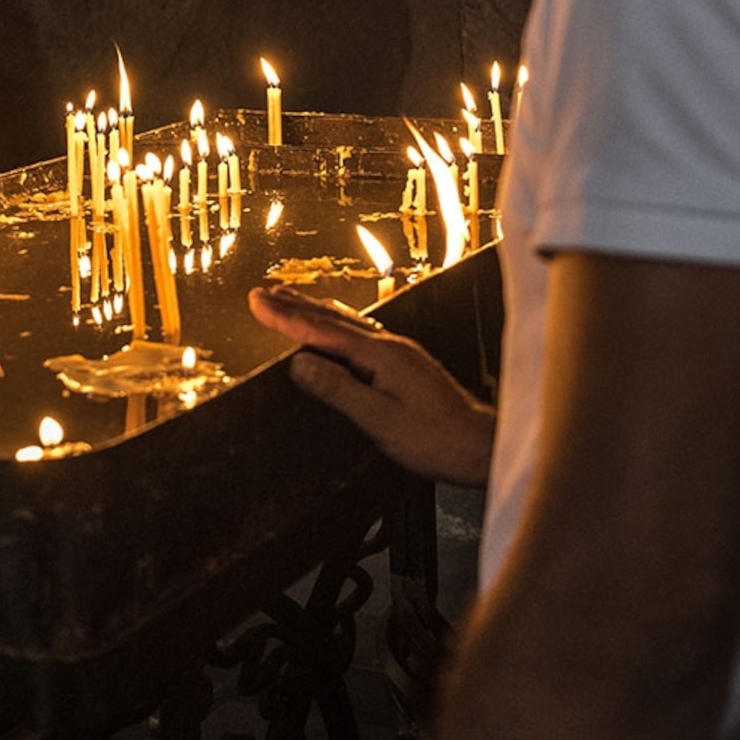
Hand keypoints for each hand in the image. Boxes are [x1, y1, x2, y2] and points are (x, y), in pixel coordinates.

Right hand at [250, 286, 494, 483]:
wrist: (482, 447)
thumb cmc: (437, 440)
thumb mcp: (380, 421)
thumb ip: (338, 390)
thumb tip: (299, 364)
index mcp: (381, 355)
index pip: (322, 330)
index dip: (285, 317)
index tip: (257, 302)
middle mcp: (391, 346)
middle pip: (334, 318)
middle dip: (295, 305)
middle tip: (263, 292)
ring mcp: (401, 354)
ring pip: (349, 323)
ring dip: (315, 311)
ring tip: (291, 300)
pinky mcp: (407, 366)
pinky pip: (362, 335)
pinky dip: (337, 325)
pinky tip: (337, 329)